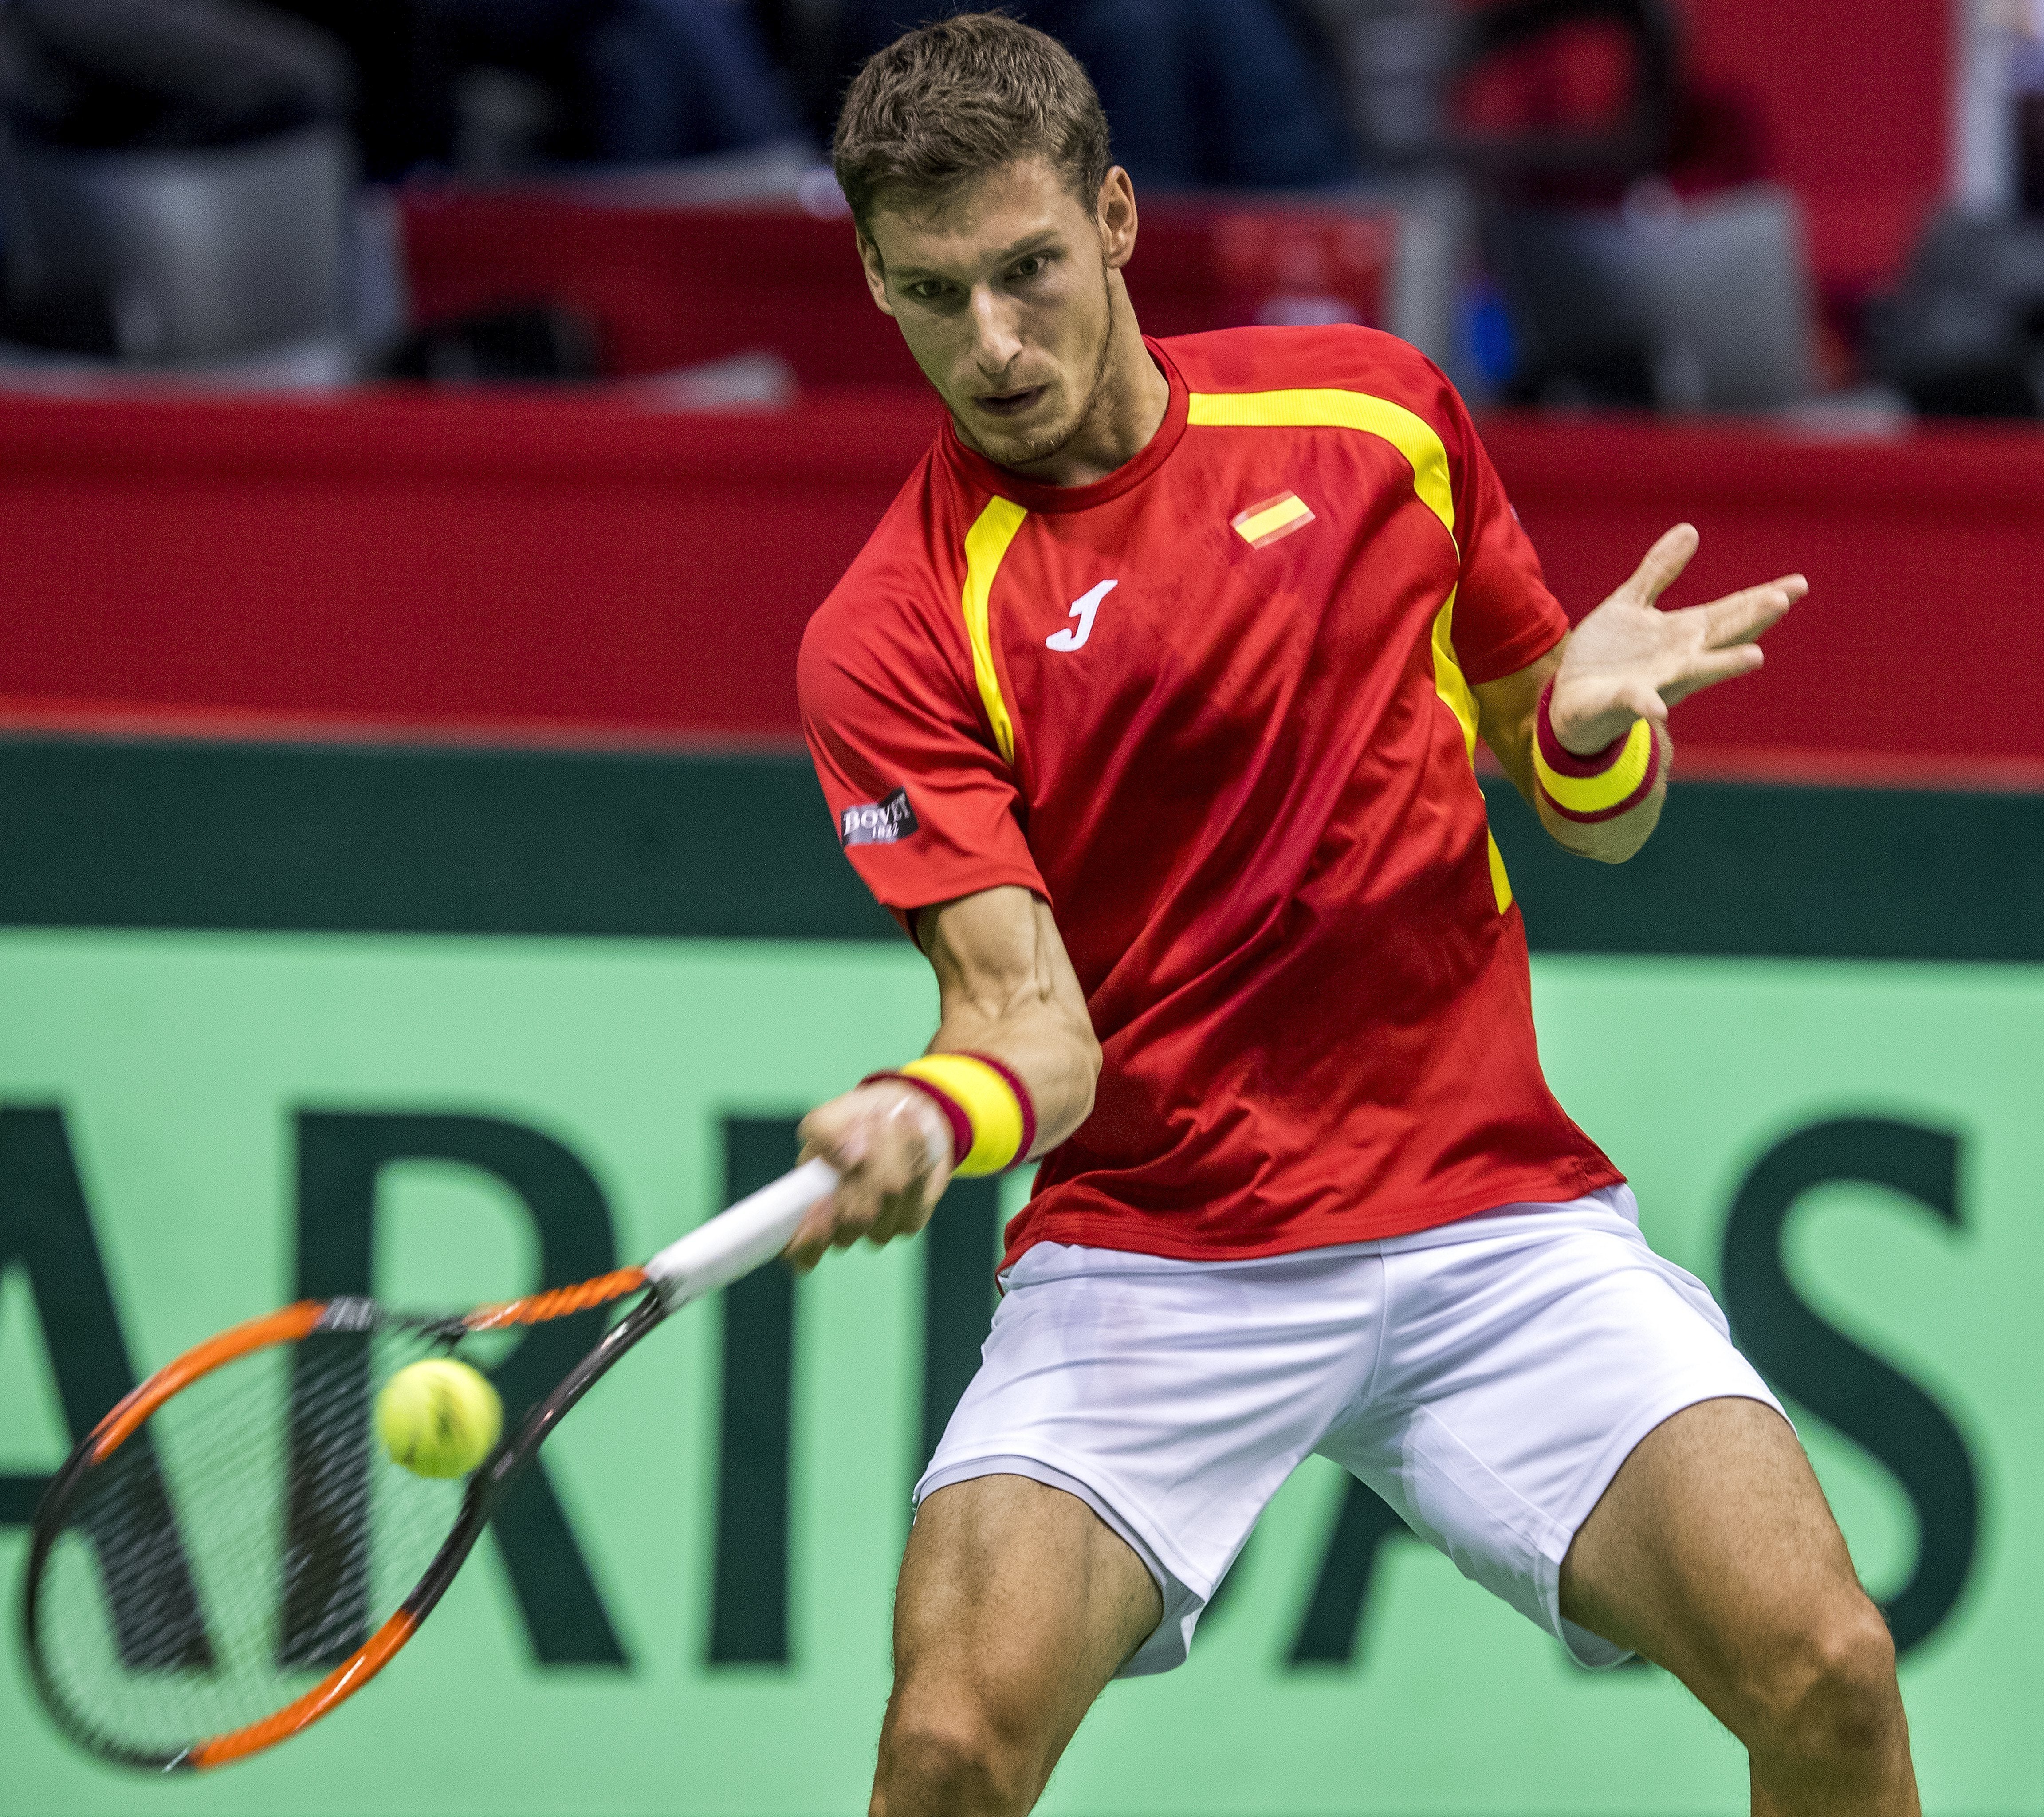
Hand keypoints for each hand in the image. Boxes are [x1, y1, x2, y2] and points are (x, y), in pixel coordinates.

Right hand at [785, 1082, 953, 1271]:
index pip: (801, 1251)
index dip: (810, 1238)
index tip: (819, 1204)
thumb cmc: (853, 1123)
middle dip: (864, 1169)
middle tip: (864, 1129)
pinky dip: (912, 1158)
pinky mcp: (909, 1221)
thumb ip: (826, 1132)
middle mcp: (841, 1229)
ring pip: (889, 1198)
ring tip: (884, 1124)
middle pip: (854, 1217)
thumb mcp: (828, 1118)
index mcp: (809, 1212)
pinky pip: (914, 1192)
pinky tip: (907, 1137)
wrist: (898, 1118)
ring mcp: (877, 1229)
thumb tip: (852, 1159)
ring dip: (890, 1154)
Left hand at [1550, 524, 1805, 754]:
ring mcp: (1656, 682)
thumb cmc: (1607, 654)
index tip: (1799, 584)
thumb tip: (1691, 530)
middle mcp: (1680, 658)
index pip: (1731, 611)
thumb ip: (1660, 571)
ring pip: (1695, 672)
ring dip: (1724, 664)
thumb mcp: (1631, 603)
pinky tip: (1658, 708)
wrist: (1569, 698)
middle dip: (1753, 620)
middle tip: (1784, 601)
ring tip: (1755, 656)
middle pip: (1723, 636)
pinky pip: (1639, 702)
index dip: (1763, 597)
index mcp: (1683, 633)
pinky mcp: (1625, 701)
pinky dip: (1648, 703)